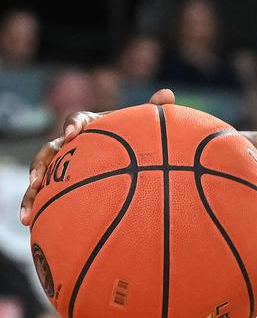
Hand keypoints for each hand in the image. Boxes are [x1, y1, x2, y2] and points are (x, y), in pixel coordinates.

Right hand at [20, 89, 175, 224]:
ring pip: (41, 176)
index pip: (78, 119)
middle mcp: (71, 145)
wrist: (131, 158)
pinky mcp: (62, 184)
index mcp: (90, 126)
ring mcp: (64, 166)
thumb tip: (168, 93)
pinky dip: (36, 208)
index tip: (75, 132)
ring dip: (31, 192)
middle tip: (38, 179)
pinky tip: (29, 224)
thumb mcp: (145, 127)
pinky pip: (47, 197)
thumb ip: (153, 111)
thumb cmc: (137, 139)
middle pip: (49, 151)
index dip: (74, 124)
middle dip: (41, 164)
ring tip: (27, 212)